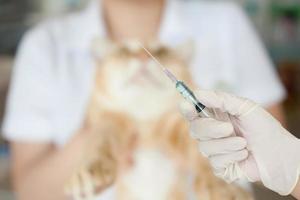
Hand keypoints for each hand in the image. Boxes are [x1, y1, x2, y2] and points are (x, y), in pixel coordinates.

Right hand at [180, 90, 299, 195]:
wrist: (279, 154)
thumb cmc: (264, 128)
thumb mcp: (245, 107)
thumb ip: (221, 99)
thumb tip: (198, 93)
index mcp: (214, 116)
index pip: (192, 112)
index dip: (187, 109)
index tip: (188, 106)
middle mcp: (211, 133)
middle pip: (195, 129)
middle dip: (211, 129)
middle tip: (229, 128)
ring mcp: (215, 150)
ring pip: (204, 147)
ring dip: (226, 145)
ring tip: (244, 143)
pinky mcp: (220, 166)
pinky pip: (215, 162)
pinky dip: (231, 157)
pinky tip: (243, 154)